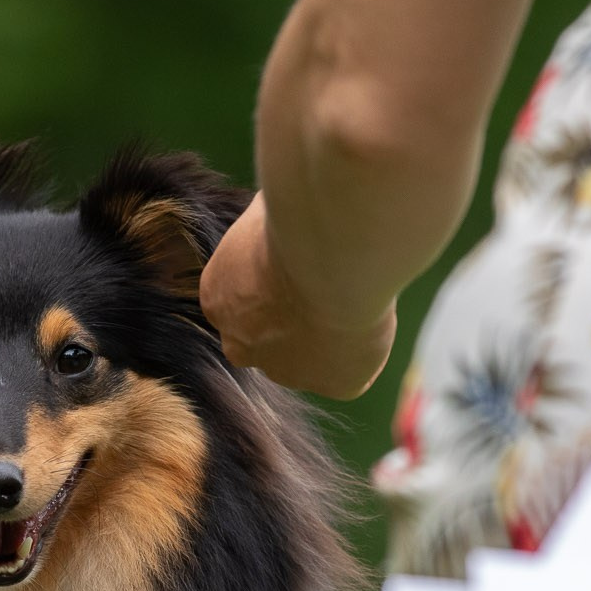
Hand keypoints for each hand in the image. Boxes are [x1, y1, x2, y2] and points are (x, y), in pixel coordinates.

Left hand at [200, 196, 396, 399]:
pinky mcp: (334, 384)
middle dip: (297, 320)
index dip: (276, 287)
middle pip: (270, 340)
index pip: (245, 304)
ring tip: (354, 292)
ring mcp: (287, 371)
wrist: (335, 249)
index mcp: (219, 300)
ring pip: (311, 359)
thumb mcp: (267, 210)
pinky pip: (351, 368)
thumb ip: (265, 226)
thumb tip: (278, 205)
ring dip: (330, 332)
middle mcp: (242, 345)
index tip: (305, 266)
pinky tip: (372, 313)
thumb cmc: (298, 217)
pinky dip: (364, 343)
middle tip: (330, 285)